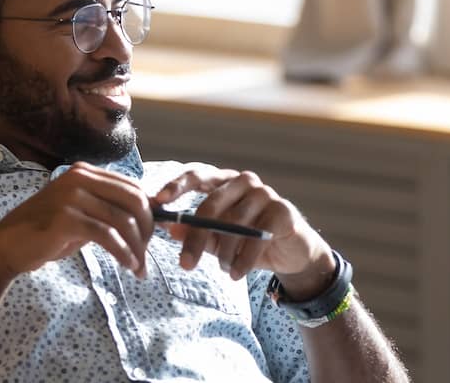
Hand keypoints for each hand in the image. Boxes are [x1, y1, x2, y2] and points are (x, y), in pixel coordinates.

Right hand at [0, 162, 152, 282]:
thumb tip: (146, 219)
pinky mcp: (66, 218)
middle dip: (147, 230)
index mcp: (84, 172)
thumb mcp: (80, 215)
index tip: (151, 237)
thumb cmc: (44, 233)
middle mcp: (79, 178)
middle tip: (147, 254)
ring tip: (139, 268)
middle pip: (134, 200)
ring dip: (137, 248)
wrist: (6, 247)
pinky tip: (127, 265)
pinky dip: (123, 252)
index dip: (149, 213)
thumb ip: (107, 210)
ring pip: (123, 221)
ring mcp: (72, 196)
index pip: (133, 187)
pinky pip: (107, 236)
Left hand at [154, 168, 334, 295]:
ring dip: (224, 253)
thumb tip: (170, 228)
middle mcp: (243, 181)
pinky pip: (256, 237)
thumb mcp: (218, 239)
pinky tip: (236, 273)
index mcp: (224, 182)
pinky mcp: (282, 210)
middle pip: (210, 205)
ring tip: (223, 269)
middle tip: (185, 264)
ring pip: (233, 224)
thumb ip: (196, 232)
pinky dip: (243, 260)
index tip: (157, 201)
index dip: (176, 186)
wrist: (291, 253)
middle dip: (195, 238)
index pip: (197, 175)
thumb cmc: (249, 241)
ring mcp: (264, 193)